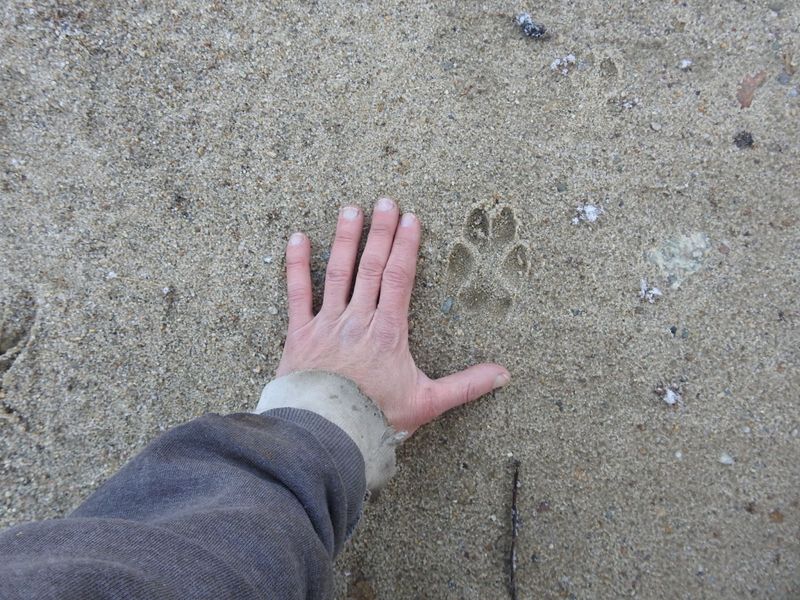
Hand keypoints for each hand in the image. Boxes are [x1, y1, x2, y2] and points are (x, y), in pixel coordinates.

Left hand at [276, 198, 509, 433]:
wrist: (327, 432)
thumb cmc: (377, 418)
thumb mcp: (428, 403)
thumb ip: (466, 386)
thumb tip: (504, 375)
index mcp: (388, 331)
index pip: (399, 277)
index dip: (406, 246)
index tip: (411, 219)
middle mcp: (358, 319)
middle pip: (371, 266)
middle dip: (380, 231)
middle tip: (385, 201)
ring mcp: (327, 323)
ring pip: (338, 272)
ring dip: (345, 238)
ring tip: (350, 209)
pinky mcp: (300, 334)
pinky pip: (297, 294)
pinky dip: (296, 265)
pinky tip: (298, 238)